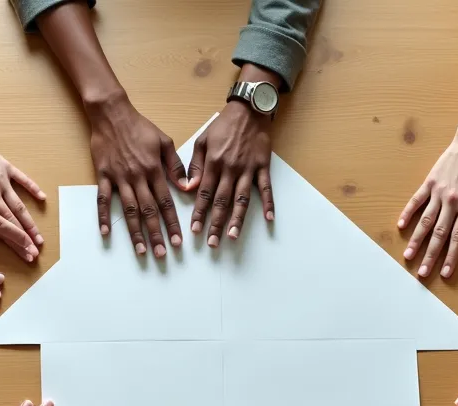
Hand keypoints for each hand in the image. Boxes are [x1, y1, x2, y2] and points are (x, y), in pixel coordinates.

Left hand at [0, 137, 46, 250]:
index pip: (0, 224)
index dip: (13, 241)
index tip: (23, 253)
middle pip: (13, 219)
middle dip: (24, 238)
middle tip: (34, 253)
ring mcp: (3, 178)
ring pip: (20, 204)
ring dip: (30, 222)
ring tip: (39, 237)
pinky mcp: (6, 167)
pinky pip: (23, 179)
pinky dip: (33, 188)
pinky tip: (42, 198)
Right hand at [87, 96, 185, 257]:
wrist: (111, 114)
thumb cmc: (140, 126)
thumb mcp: (164, 141)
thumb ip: (176, 165)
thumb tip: (187, 187)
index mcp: (154, 170)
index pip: (166, 202)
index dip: (173, 223)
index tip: (179, 241)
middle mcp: (137, 177)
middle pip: (149, 211)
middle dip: (157, 235)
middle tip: (163, 254)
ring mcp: (119, 178)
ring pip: (128, 210)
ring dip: (135, 232)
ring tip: (141, 250)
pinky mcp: (103, 175)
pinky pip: (103, 199)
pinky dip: (103, 217)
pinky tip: (107, 233)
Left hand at [186, 101, 272, 246]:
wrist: (248, 110)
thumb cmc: (223, 125)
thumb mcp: (202, 141)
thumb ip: (195, 165)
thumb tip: (188, 187)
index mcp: (214, 163)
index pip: (204, 194)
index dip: (199, 213)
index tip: (195, 230)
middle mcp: (230, 169)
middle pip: (222, 202)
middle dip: (216, 224)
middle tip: (212, 243)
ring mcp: (248, 169)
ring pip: (242, 199)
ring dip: (237, 220)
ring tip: (233, 237)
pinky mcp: (263, 167)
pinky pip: (267, 189)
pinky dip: (269, 204)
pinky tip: (269, 219)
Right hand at [399, 130, 457, 278]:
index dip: (451, 257)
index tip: (445, 274)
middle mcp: (451, 203)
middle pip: (439, 235)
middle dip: (430, 256)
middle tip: (422, 273)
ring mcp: (438, 193)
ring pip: (425, 221)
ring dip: (416, 240)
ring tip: (408, 256)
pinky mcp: (429, 183)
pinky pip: (416, 201)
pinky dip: (407, 213)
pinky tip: (401, 226)